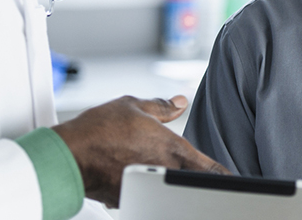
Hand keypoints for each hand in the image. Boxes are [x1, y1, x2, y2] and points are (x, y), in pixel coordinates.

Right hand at [52, 94, 228, 207]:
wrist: (70, 155)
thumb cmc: (98, 130)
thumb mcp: (133, 106)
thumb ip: (161, 107)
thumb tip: (180, 102)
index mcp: (173, 149)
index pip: (212, 170)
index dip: (225, 176)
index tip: (231, 179)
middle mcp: (165, 171)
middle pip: (193, 182)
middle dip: (194, 178)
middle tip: (193, 173)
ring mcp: (148, 190)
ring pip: (167, 190)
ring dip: (166, 183)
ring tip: (153, 170)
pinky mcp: (130, 200)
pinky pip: (144, 195)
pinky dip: (143, 188)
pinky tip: (130, 175)